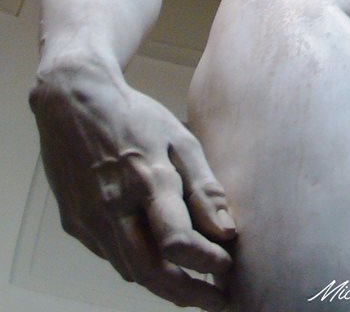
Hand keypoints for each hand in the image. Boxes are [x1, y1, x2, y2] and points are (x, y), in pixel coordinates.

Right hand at [30, 60, 234, 310]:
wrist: (74, 104)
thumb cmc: (136, 117)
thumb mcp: (180, 139)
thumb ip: (203, 186)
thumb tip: (227, 230)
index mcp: (146, 179)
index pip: (177, 240)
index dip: (205, 261)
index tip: (228, 266)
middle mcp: (113, 206)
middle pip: (150, 271)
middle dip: (186, 292)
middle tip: (217, 300)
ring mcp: (89, 219)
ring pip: (129, 269)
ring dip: (164, 284)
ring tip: (196, 285)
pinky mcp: (74, 224)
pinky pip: (112, 255)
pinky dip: (139, 263)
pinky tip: (160, 261)